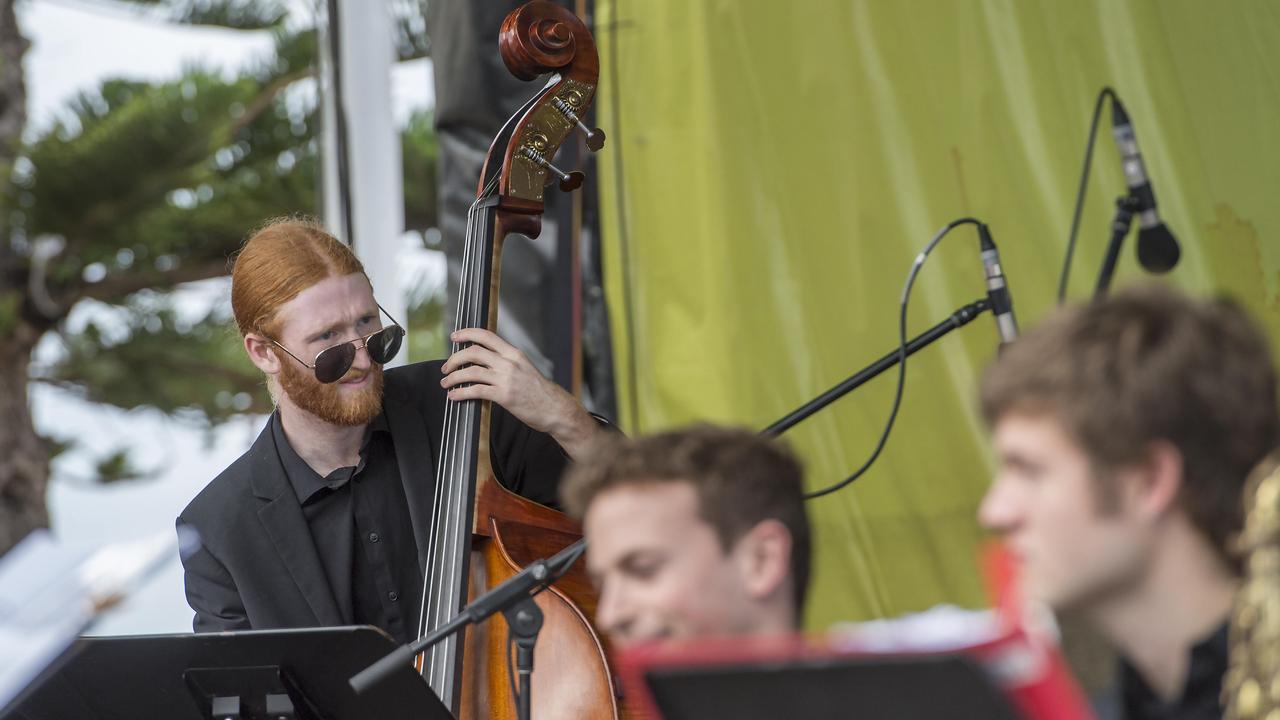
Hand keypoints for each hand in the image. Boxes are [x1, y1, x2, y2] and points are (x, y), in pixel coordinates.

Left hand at [441, 328, 602, 457]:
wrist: (555, 408)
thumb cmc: (539, 392)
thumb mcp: (525, 368)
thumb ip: (507, 362)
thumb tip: (485, 361)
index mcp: (514, 353)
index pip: (486, 336)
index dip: (467, 333)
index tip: (454, 337)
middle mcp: (509, 363)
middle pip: (473, 352)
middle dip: (454, 359)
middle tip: (446, 367)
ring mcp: (506, 379)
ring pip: (471, 371)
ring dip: (454, 377)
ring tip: (446, 383)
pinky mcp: (504, 396)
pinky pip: (476, 391)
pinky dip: (461, 392)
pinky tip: (454, 396)